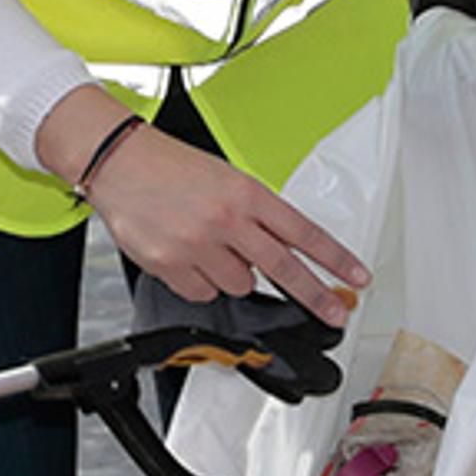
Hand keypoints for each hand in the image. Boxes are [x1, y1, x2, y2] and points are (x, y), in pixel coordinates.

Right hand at [83, 122, 368, 328]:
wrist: (118, 161)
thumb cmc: (171, 166)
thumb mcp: (226, 178)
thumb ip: (255, 215)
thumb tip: (280, 251)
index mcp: (246, 193)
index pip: (303, 231)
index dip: (335, 258)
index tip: (357, 275)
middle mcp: (226, 219)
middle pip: (284, 269)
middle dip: (315, 296)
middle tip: (336, 313)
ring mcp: (198, 244)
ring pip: (240, 284)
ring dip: (233, 273)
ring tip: (209, 245)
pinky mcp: (171, 265)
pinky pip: (203, 293)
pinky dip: (201, 281)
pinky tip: (187, 254)